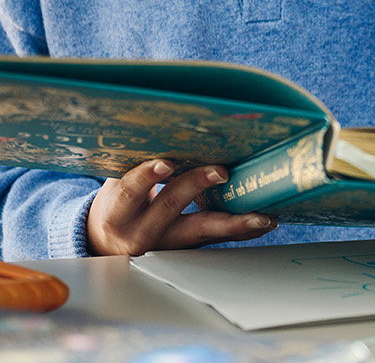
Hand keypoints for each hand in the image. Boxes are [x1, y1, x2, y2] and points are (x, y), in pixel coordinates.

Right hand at [85, 159, 275, 256]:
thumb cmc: (117, 206)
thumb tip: (156, 125)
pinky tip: (264, 221)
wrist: (110, 246)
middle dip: (196, 186)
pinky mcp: (187, 249)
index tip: (166, 162)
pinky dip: (241, 230)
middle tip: (222, 171)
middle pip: (170, 207)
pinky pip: (216, 240)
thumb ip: (132, 163)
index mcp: (118, 213)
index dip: (147, 176)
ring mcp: (168, 245)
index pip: (131, 191)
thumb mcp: (115, 186)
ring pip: (201, 232)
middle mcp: (142, 233)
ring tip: (261, 215)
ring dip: (234, 223)